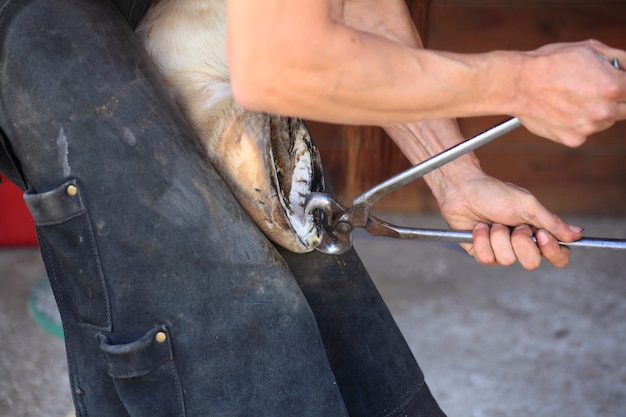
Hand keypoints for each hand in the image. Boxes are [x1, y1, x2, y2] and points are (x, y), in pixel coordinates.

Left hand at [436, 172, 583, 269]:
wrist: (462, 189)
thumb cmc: (494, 192)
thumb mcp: (526, 204)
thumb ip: (551, 222)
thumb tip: (578, 234)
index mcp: (536, 233)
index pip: (557, 256)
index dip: (553, 251)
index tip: (541, 235)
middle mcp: (519, 245)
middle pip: (532, 263)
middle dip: (520, 242)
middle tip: (512, 225)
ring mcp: (499, 250)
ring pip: (507, 260)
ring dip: (498, 236)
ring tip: (492, 221)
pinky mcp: (480, 253)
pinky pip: (486, 258)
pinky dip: (481, 239)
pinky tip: (478, 227)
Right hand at [515, 40, 625, 146]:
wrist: (517, 84)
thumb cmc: (549, 63)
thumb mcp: (589, 49)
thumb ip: (618, 60)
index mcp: (614, 87)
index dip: (623, 82)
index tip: (615, 82)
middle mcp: (604, 111)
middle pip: (625, 109)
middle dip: (614, 99)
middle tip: (591, 89)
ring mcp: (589, 127)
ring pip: (604, 121)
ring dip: (596, 112)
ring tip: (572, 98)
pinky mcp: (573, 139)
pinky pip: (584, 131)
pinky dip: (576, 123)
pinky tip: (562, 109)